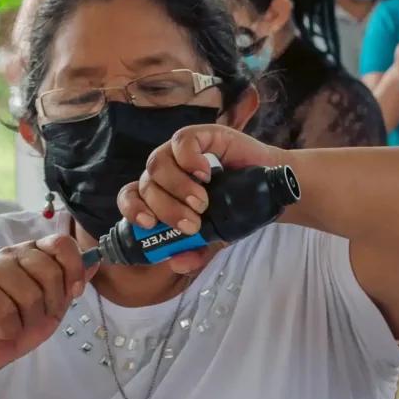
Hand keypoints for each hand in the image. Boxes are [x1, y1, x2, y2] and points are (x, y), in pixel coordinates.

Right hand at [0, 235, 99, 373]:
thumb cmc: (18, 323)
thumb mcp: (53, 305)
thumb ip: (72, 283)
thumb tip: (96, 261)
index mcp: (32, 253)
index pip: (61, 244)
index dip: (74, 268)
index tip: (74, 293)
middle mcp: (10, 255)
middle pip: (50, 272)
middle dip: (49, 304)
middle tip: (34, 316)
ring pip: (29, 295)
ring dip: (27, 321)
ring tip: (15, 323)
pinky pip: (6, 312)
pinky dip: (8, 330)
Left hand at [117, 124, 281, 273]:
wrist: (269, 189)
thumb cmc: (234, 211)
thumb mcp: (214, 238)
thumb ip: (196, 251)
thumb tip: (175, 262)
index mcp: (160, 195)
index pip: (130, 197)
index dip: (132, 209)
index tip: (149, 224)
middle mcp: (164, 172)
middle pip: (146, 185)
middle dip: (166, 208)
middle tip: (192, 223)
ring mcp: (178, 153)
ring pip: (157, 164)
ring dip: (177, 187)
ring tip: (202, 203)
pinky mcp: (199, 136)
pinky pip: (181, 142)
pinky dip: (189, 160)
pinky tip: (205, 174)